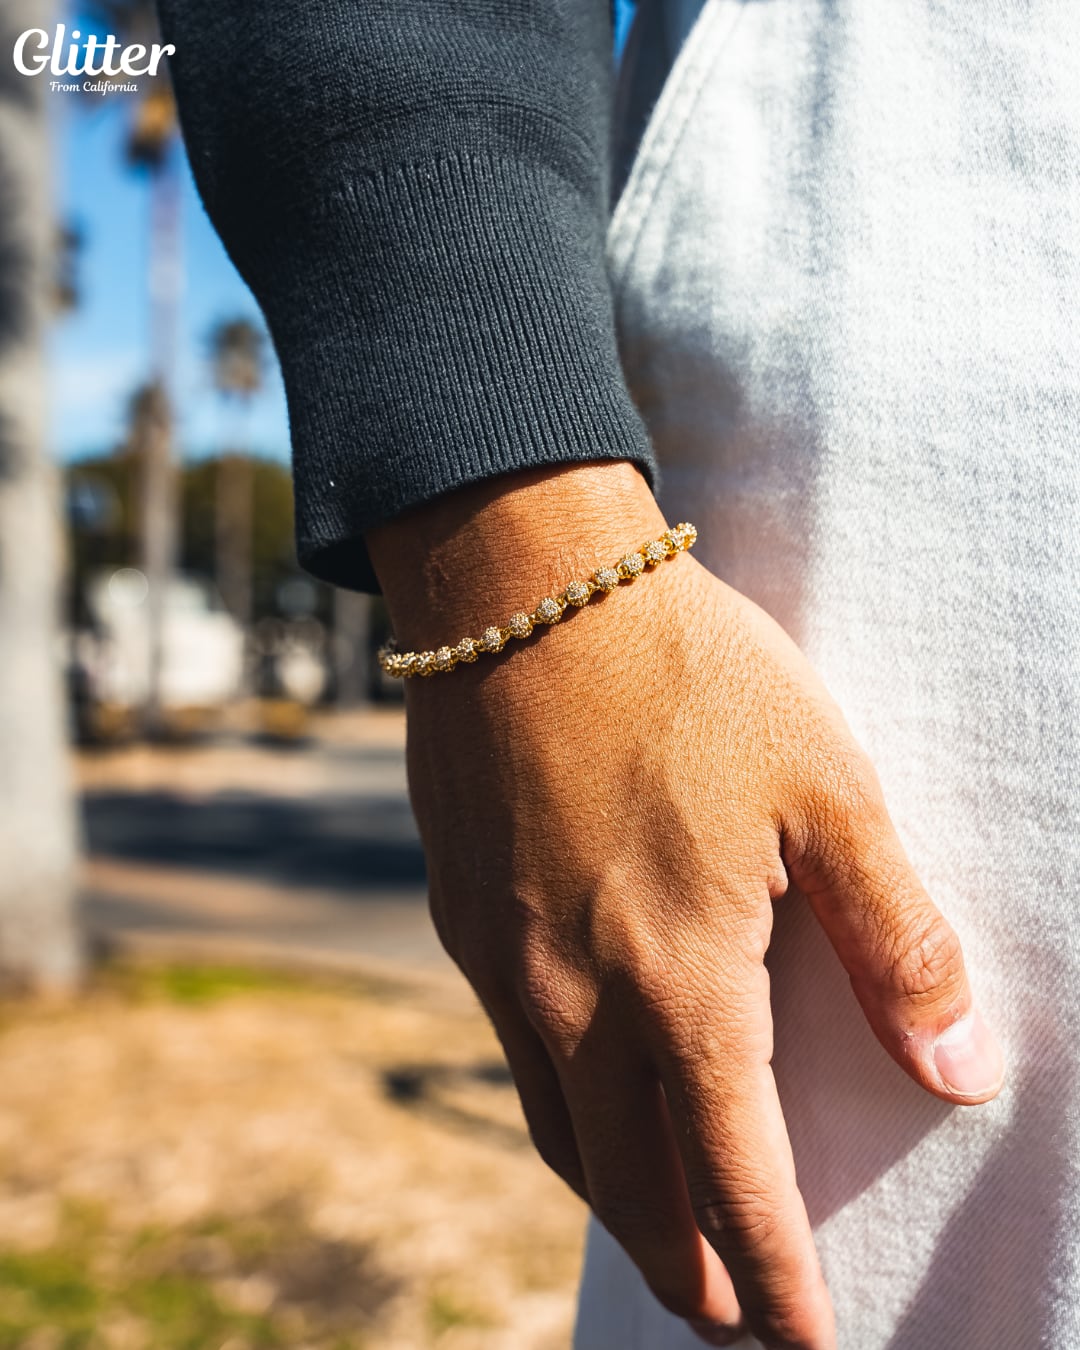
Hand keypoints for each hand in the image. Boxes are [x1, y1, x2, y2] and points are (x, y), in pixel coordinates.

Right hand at [368, 463, 1003, 1349]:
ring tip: (663, 1234)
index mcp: (677, 982)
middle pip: (631, 1191)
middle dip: (691, 1273)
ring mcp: (500, 963)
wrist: (523, 587)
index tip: (805, 1345)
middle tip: (732, 1317)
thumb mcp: (829, 793)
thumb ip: (897, 943)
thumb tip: (959, 1074)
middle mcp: (571, 999)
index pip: (735, 1182)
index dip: (778, 1281)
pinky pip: (512, 1053)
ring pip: (560, 1135)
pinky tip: (589, 1086)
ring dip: (619, 1205)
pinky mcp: (460, 916)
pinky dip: (563, 1110)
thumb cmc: (690, 679)